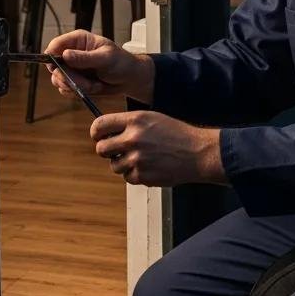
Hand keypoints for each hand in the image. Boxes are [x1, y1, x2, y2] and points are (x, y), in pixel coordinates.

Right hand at [45, 29, 154, 103]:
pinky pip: (66, 90)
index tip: (57, 68)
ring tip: (94, 84)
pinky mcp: (74, 81)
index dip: (51, 56)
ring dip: (76, 86)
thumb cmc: (121, 62)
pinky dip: (79, 92)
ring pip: (59, 80)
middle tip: (85, 83)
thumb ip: (85, 58)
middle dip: (68, 78)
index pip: (55, 45)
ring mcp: (71, 68)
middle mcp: (71, 53)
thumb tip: (65, 55)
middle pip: (53, 66)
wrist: (129, 79)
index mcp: (78, 41)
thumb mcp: (106, 58)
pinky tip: (94, 87)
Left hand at [89, 110, 225, 186]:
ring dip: (123, 163)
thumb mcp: (153, 118)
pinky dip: (135, 174)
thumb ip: (130, 124)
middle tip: (118, 150)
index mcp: (135, 120)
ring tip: (141, 158)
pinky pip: (127, 177)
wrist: (197, 152)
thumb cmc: (177, 134)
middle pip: (101, 148)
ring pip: (114, 165)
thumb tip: (107, 133)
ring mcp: (136, 159)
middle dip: (108, 150)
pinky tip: (149, 166)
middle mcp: (132, 138)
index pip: (99, 125)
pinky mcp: (142, 175)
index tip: (99, 136)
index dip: (96, 132)